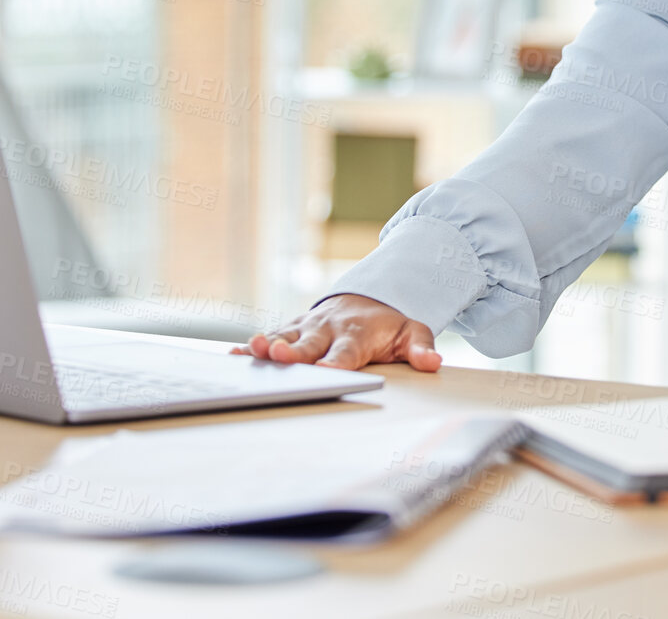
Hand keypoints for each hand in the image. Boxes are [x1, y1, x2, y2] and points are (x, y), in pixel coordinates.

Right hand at [230, 293, 441, 371]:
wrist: (371, 296)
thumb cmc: (389, 323)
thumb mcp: (412, 331)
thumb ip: (421, 348)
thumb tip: (433, 363)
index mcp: (357, 334)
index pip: (346, 352)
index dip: (335, 362)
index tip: (325, 371)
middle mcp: (329, 328)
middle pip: (310, 343)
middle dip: (296, 351)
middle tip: (281, 356)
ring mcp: (309, 325)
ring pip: (286, 335)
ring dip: (269, 344)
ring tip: (252, 350)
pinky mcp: (294, 326)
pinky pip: (272, 334)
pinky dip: (252, 345)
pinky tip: (233, 355)